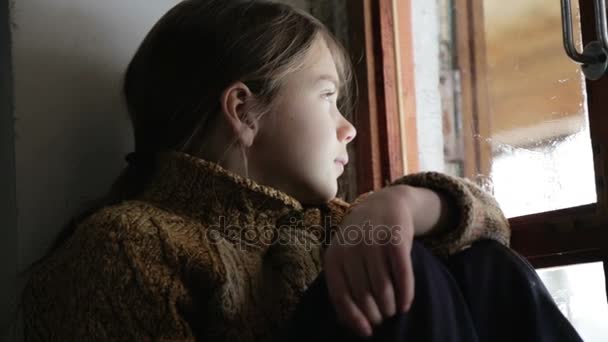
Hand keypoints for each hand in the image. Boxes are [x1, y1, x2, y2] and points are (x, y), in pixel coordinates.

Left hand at [322, 185, 415, 337]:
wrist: (384, 205)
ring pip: (383, 288)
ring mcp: (373, 243)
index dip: (354, 318)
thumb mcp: (345, 258)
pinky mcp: (396, 239)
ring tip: (393, 312)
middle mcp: (351, 249)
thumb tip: (349, 323)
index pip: (340, 295)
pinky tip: (406, 304)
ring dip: (390, 307)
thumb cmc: (361, 241)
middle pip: (364, 295)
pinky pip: (402, 275)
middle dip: (375, 314)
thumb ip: (343, 285)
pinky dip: (405, 294)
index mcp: (334, 256)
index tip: (367, 332)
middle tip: (382, 319)